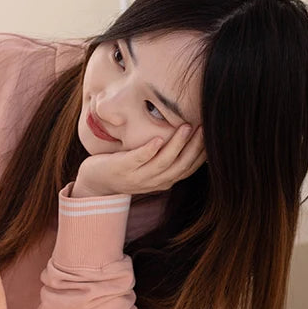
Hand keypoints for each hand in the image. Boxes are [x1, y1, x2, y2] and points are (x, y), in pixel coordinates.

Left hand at [72, 124, 205, 197]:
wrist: (95, 181)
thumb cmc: (125, 168)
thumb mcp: (149, 166)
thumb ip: (166, 157)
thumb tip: (187, 136)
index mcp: (163, 180)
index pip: (189, 168)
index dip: (202, 153)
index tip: (213, 136)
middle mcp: (154, 181)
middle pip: (181, 164)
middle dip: (195, 146)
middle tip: (205, 127)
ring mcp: (137, 176)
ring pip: (163, 161)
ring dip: (177, 144)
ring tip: (187, 126)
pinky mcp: (122, 169)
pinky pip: (138, 159)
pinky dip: (149, 150)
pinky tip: (158, 138)